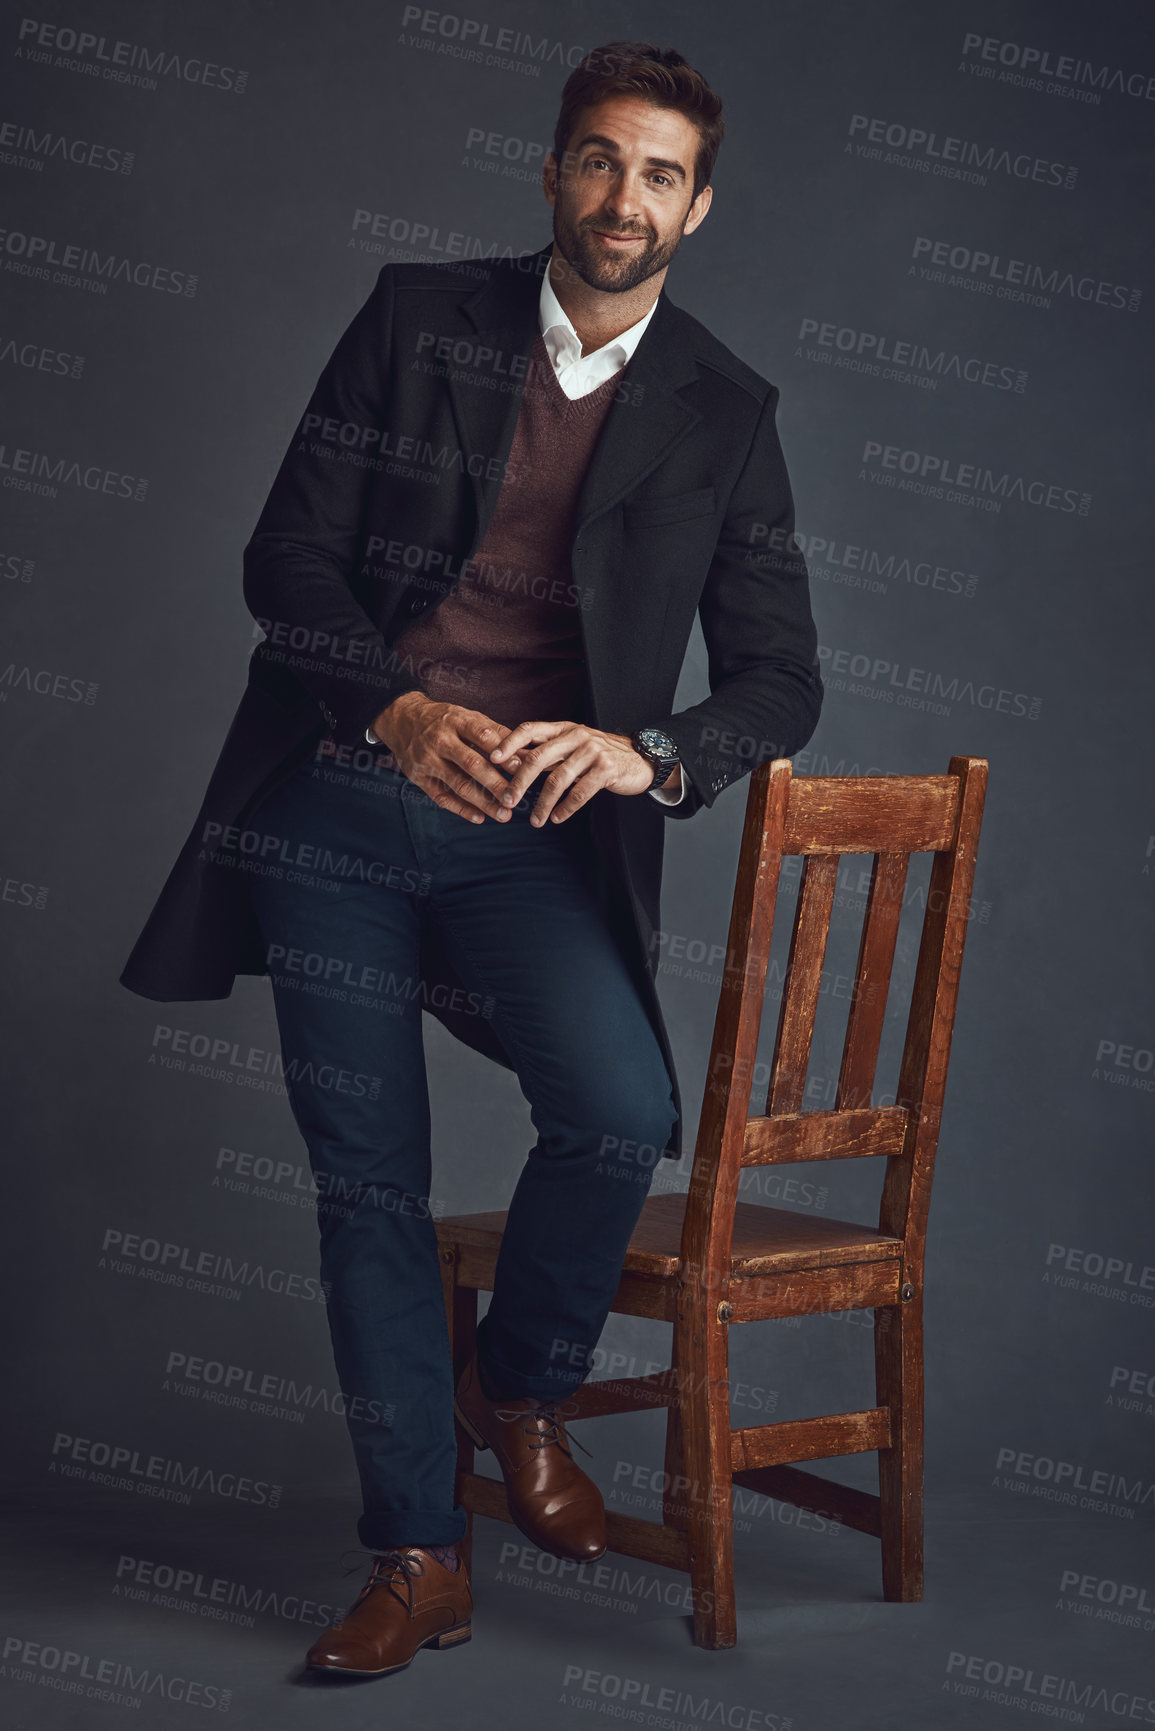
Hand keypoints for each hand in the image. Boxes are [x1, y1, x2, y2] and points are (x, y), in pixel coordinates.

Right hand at [370, 692, 522, 822]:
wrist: (402, 719)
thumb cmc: (444, 720)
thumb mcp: (467, 716)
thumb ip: (495, 733)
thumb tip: (525, 753)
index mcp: (456, 720)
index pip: (483, 737)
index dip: (503, 754)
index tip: (523, 769)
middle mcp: (440, 740)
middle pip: (472, 764)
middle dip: (495, 784)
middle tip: (516, 799)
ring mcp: (428, 760)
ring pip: (458, 784)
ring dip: (483, 802)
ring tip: (503, 815)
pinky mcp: (419, 777)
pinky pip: (441, 797)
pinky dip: (461, 809)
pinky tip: (479, 818)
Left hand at [488, 720, 656, 825]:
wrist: (640, 759)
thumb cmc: (599, 755)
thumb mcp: (572, 747)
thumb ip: (547, 753)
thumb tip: (512, 763)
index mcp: (564, 728)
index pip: (530, 729)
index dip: (509, 743)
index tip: (492, 759)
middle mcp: (576, 736)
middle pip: (538, 758)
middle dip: (519, 782)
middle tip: (507, 800)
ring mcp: (593, 752)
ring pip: (558, 780)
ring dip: (543, 803)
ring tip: (536, 821)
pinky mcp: (607, 769)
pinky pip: (580, 792)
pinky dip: (566, 808)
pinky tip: (557, 818)